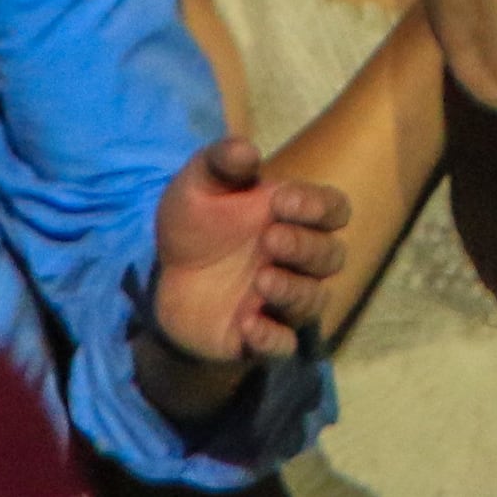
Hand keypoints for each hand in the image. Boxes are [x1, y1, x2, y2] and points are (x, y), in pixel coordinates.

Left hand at [146, 134, 348, 371]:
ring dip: (294, 290)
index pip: (333, 210)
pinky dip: (272, 338)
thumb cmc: (194, 224)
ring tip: (262, 280)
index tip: (281, 201)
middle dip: (307, 247)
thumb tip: (246, 149)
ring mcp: (280, 300)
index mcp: (293, 218)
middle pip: (331, 257)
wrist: (163, 278)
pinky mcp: (259, 337)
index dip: (318, 206)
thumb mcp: (198, 185)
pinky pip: (283, 346)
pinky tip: (248, 324)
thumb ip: (221, 162)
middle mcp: (297, 260)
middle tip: (271, 239)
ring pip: (313, 301)